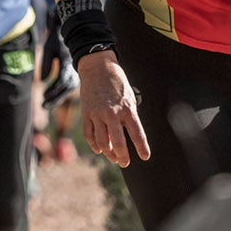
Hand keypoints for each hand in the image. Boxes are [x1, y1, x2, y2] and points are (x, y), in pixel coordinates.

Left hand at [40, 30, 78, 108]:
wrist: (70, 33)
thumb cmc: (56, 40)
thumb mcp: (49, 48)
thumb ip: (45, 63)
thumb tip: (42, 81)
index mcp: (68, 61)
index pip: (62, 79)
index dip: (53, 89)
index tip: (44, 96)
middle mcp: (74, 68)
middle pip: (66, 87)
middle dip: (55, 98)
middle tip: (43, 106)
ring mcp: (76, 71)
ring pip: (69, 89)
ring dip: (58, 98)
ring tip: (45, 105)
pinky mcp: (75, 73)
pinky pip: (69, 86)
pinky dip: (61, 93)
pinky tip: (52, 99)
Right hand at [79, 51, 149, 167]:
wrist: (98, 68)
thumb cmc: (117, 83)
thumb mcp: (129, 97)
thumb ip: (128, 116)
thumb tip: (127, 136)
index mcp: (127, 109)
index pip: (137, 133)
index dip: (142, 148)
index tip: (145, 157)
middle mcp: (112, 113)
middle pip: (118, 142)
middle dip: (122, 156)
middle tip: (125, 163)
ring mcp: (97, 114)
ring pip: (102, 142)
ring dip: (108, 153)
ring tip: (113, 157)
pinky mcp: (86, 114)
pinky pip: (89, 135)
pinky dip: (94, 145)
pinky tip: (99, 149)